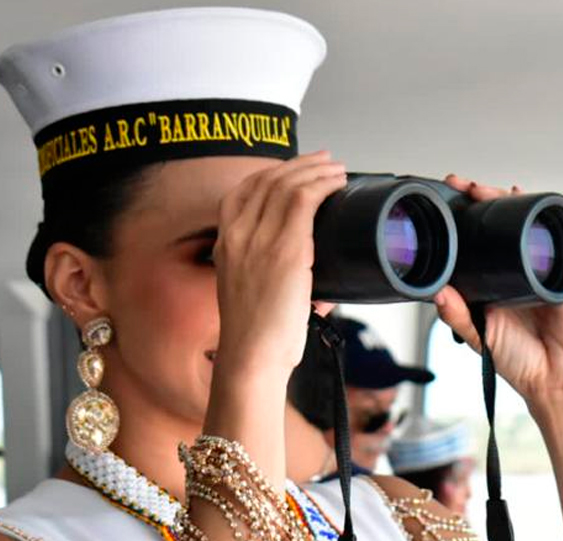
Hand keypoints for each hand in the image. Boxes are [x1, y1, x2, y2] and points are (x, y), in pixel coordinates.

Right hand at [212, 151, 346, 381]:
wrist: (251, 358)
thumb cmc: (257, 338)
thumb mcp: (254, 298)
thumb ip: (282, 284)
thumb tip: (327, 292)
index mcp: (225, 244)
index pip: (242, 191)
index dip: (271, 173)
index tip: (293, 170)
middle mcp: (237, 235)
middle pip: (267, 180)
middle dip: (299, 165)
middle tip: (323, 161)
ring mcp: (259, 240)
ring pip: (288, 184)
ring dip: (316, 170)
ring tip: (336, 168)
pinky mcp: (286, 250)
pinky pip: (304, 200)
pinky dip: (323, 185)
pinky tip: (337, 183)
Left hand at [434, 175, 562, 408]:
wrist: (556, 380)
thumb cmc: (519, 361)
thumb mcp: (479, 336)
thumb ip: (456, 315)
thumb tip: (435, 291)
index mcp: (493, 283)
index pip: (475, 242)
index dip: (462, 221)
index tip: (444, 202)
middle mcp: (516, 271)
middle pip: (500, 225)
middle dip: (483, 201)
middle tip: (464, 186)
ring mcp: (540, 269)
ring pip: (525, 226)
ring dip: (510, 203)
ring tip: (493, 190)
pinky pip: (554, 240)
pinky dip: (543, 219)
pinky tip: (531, 203)